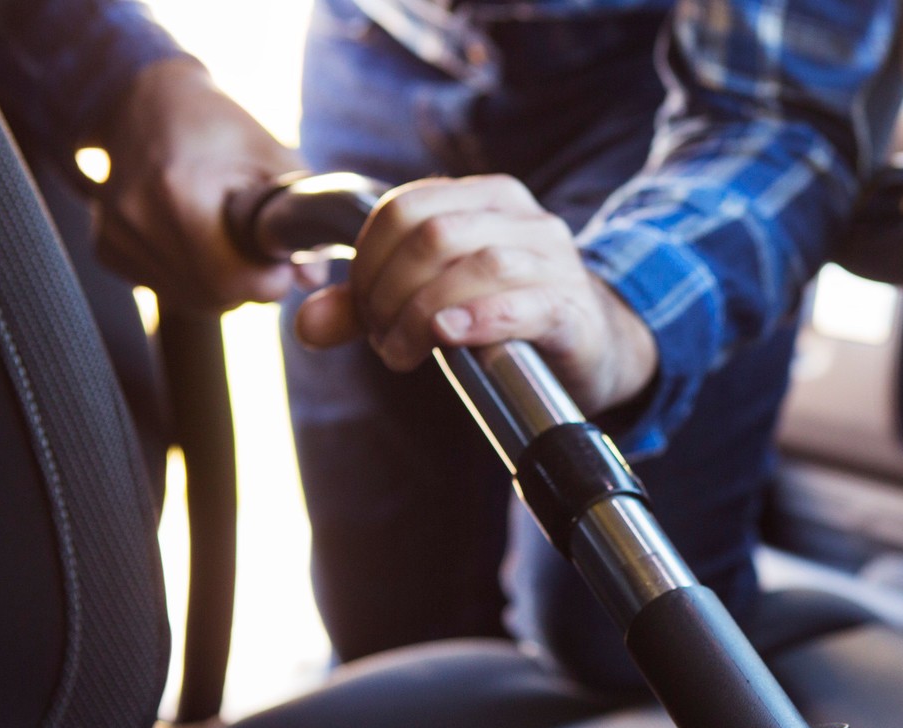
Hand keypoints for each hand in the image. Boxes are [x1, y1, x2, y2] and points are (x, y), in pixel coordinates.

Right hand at [95, 58, 321, 309]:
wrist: (145, 102)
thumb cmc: (218, 128)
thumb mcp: (272, 157)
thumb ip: (299, 217)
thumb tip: (312, 277)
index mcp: (176, 191)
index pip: (231, 280)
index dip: (267, 279)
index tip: (278, 260)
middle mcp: (136, 218)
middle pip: (212, 296)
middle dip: (246, 282)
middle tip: (255, 246)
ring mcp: (116, 236)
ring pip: (189, 298)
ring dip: (219, 281)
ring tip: (224, 235)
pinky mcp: (106, 249)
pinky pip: (165, 288)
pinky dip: (190, 275)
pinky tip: (192, 237)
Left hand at [293, 175, 658, 416]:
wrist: (594, 347)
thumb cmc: (505, 318)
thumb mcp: (432, 301)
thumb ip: (367, 308)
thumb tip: (307, 326)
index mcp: (484, 199)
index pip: (403, 208)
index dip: (366, 261)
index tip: (361, 310)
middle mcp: (522, 218)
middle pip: (432, 236)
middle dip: (388, 292)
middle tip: (382, 341)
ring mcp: (553, 261)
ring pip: (475, 266)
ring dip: (422, 315)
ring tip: (404, 353)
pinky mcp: (572, 310)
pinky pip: (523, 303)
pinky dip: (479, 318)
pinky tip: (450, 335)